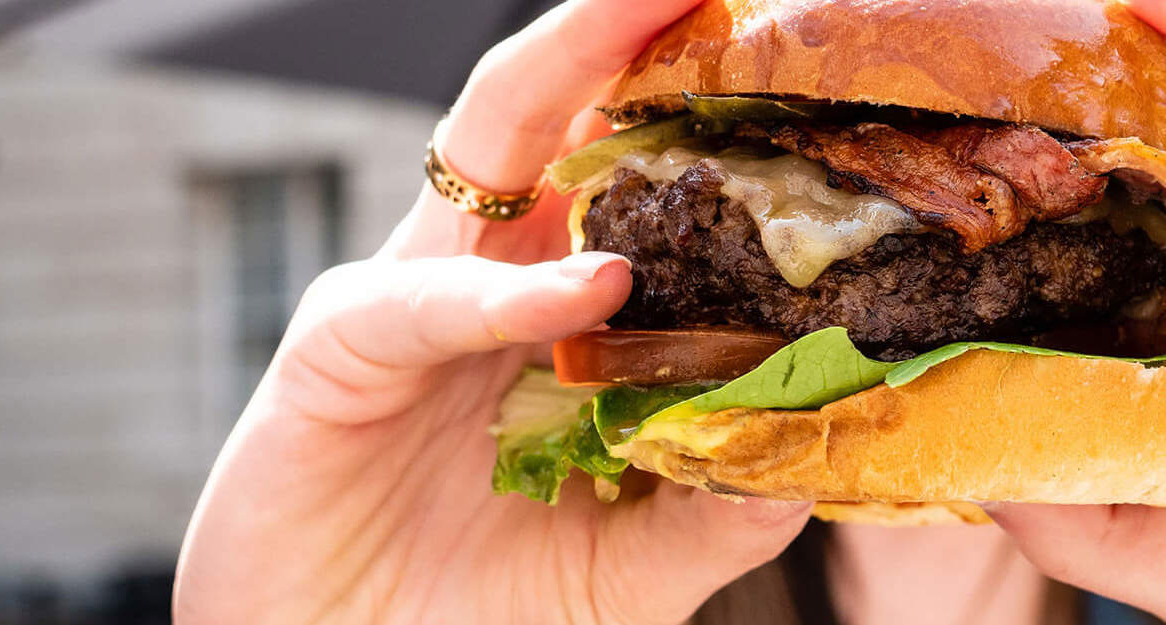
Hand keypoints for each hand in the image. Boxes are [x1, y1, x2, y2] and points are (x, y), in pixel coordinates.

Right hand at [173, 2, 810, 622]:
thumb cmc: (479, 614)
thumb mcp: (635, 567)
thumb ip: (719, 510)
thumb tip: (827, 447)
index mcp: (552, 307)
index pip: (626, 169)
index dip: (691, 104)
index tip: (780, 48)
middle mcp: (485, 277)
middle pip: (558, 114)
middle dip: (624, 31)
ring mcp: (408, 301)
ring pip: (486, 150)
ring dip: (570, 73)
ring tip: (658, 12)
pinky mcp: (337, 354)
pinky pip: (426, 303)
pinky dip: (509, 293)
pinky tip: (593, 286)